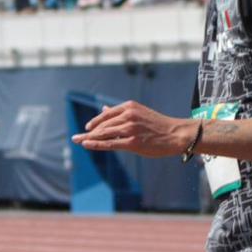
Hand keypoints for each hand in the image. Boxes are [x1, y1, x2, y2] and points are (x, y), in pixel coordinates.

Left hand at [72, 102, 189, 156]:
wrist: (176, 134)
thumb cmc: (159, 125)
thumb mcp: (140, 113)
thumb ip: (121, 112)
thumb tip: (103, 109)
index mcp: (130, 107)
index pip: (107, 114)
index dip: (95, 122)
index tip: (87, 128)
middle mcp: (128, 116)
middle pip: (103, 125)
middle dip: (88, 132)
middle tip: (75, 138)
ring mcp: (130, 129)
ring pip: (104, 134)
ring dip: (88, 138)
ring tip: (78, 142)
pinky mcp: (132, 143)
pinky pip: (109, 143)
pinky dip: (96, 144)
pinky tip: (86, 144)